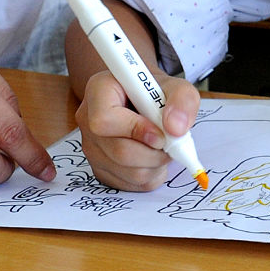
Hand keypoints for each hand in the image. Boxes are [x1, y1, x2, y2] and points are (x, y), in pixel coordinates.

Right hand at [77, 69, 199, 190]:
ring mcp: (91, 147)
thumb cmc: (154, 91)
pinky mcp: (99, 169)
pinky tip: (153, 157)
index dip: (135, 130)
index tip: (160, 133)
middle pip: (119, 152)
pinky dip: (150, 176)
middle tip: (171, 143)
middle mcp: (88, 120)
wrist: (141, 99)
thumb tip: (176, 129)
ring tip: (163, 147)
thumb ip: (181, 100)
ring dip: (155, 165)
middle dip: (154, 153)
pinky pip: (128, 184)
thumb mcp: (175, 86)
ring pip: (127, 172)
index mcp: (99, 90)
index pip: (104, 119)